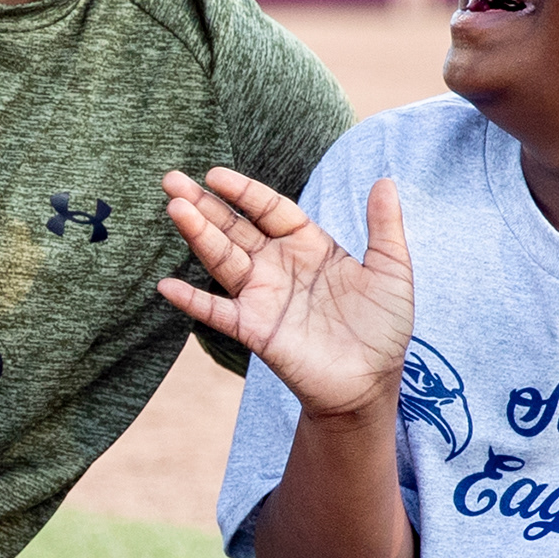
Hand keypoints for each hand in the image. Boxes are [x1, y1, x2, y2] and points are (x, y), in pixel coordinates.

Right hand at [156, 168, 415, 424]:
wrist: (372, 384)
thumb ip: (385, 226)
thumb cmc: (383, 328)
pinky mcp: (255, 330)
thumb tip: (385, 179)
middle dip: (204, 204)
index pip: (269, 209)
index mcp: (308, 246)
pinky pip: (217, 312)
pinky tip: (167, 286)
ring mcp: (263, 297)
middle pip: (235, 228)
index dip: (243, 191)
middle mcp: (278, 266)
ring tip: (175, 209)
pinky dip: (192, 301)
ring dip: (198, 235)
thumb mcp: (392, 270)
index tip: (215, 173)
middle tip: (172, 180)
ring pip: (223, 259)